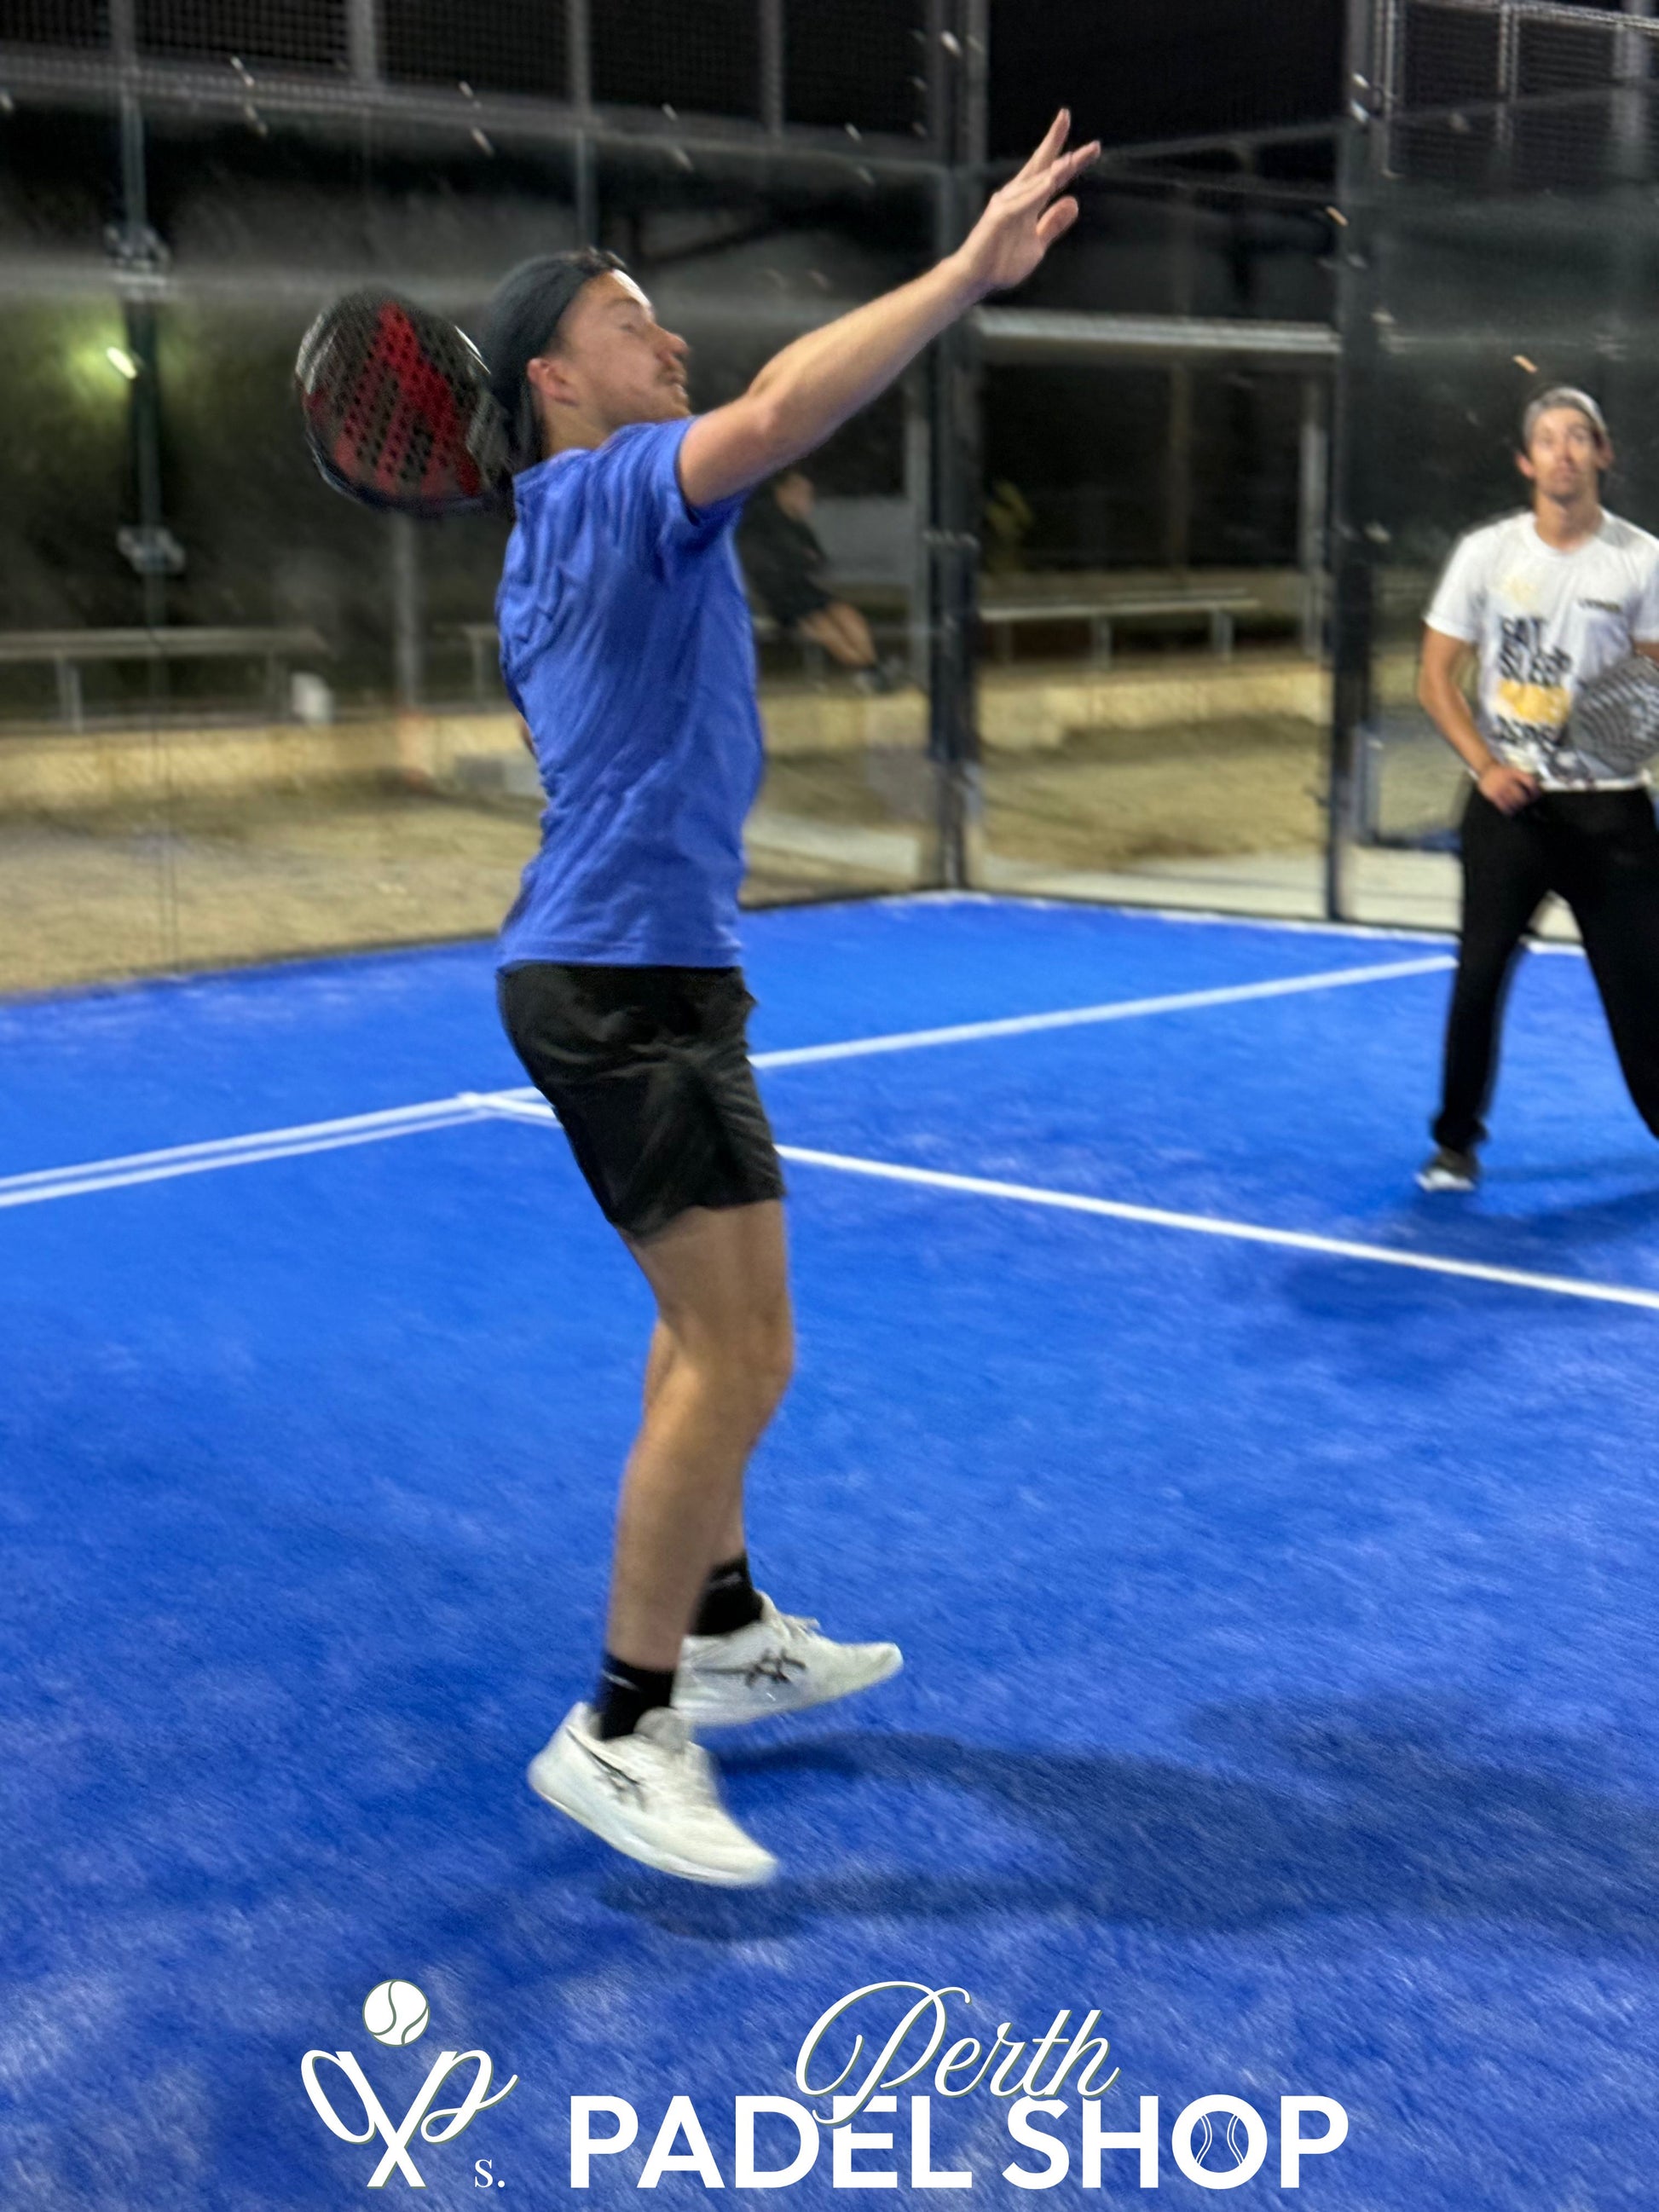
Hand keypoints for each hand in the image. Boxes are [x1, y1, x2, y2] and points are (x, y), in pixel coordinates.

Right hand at [953, 110, 1099, 301]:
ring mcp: (1007, 204)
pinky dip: (1036, 192)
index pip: (1053, 176)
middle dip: (1054, 140)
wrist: (975, 279)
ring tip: (1073, 157)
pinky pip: (1022, 202)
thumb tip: (1073, 201)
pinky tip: (1051, 182)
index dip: (1072, 161)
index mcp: (1029, 202)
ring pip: (1034, 181)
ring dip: (1053, 168)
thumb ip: (1053, 223)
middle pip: (1041, 164)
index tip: (1093, 147)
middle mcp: (1017, 196)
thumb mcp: (1037, 244)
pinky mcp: (999, 216)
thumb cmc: (1000, 262)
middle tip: (1066, 115)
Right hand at [1477, 761, 1538, 813]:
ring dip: (1517, 807)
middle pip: (1521, 795)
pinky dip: (1508, 809)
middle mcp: (1508, 780)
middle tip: (1526, 804)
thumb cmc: (1503, 772)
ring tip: (1518, 808)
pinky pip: (1502, 805)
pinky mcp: (1493, 794)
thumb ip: (1524, 778)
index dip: (1535, 791)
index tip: (1536, 796)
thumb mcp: (1514, 770)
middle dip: (1525, 802)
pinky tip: (1510, 811)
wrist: (1487, 769)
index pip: (1530, 782)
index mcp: (1516, 773)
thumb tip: (1536, 789)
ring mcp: (1500, 788)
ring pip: (1512, 802)